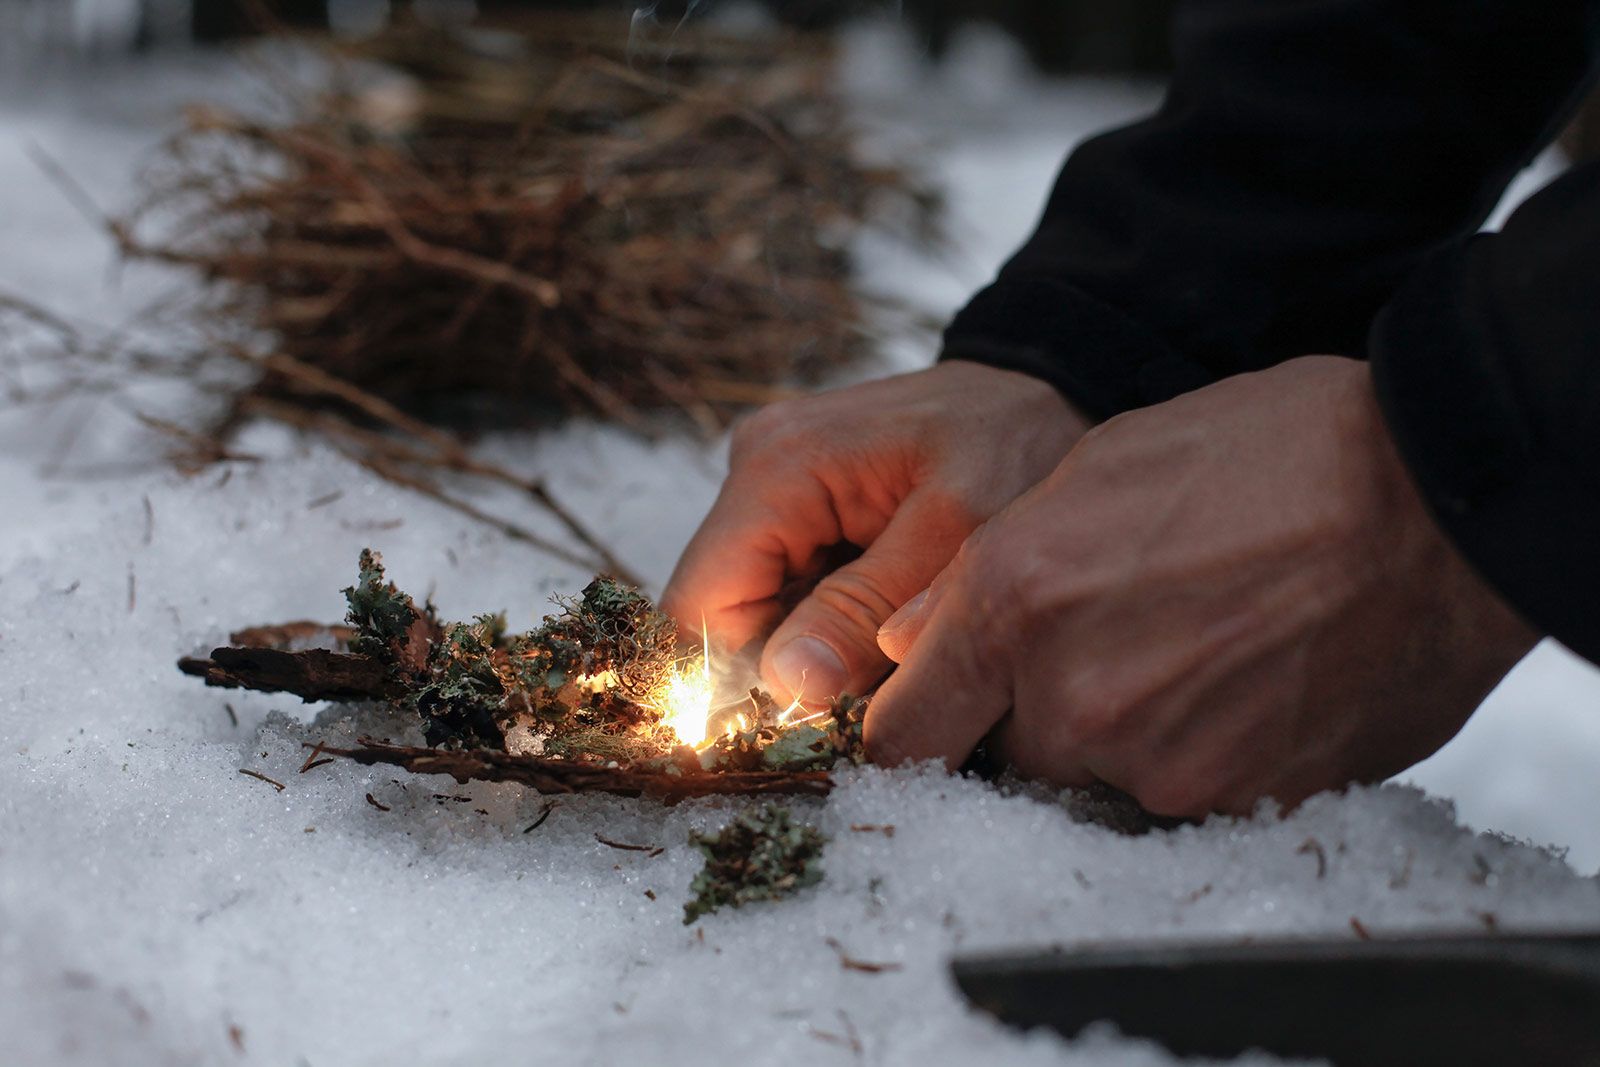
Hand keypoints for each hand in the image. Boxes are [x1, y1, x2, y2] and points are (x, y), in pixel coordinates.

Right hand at [662, 361, 1089, 701]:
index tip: (815, 723)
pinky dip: (834, 624)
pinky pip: (791, 589)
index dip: (737, 681)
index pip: (699, 606)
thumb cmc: (1015, 447)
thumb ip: (866, 609)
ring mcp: (773, 486)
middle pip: (725, 614)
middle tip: (878, 691)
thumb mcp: (956, 535)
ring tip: (897, 651)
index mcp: (776, 468)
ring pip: (758, 610)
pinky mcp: (801, 505)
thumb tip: (786, 685)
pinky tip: (890, 623)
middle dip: (790, 669)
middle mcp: (754, 469)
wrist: (1046, 392)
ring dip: (816, 651)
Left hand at [866, 356, 1537, 815]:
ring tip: (1192, 651)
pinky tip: (1242, 682)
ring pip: (1094, 780)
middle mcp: (1071, 698)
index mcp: (1013, 603)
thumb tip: (907, 643)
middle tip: (1105, 649)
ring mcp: (1159, 762)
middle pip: (1002, 761)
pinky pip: (1180, 796)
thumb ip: (980, 572)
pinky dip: (1196, 754)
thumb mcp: (1096, 468)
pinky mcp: (1240, 800)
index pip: (901, 738)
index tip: (938, 716)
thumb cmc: (1265, 456)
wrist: (1432, 498)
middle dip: (1030, 718)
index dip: (916, 728)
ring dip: (1119, 738)